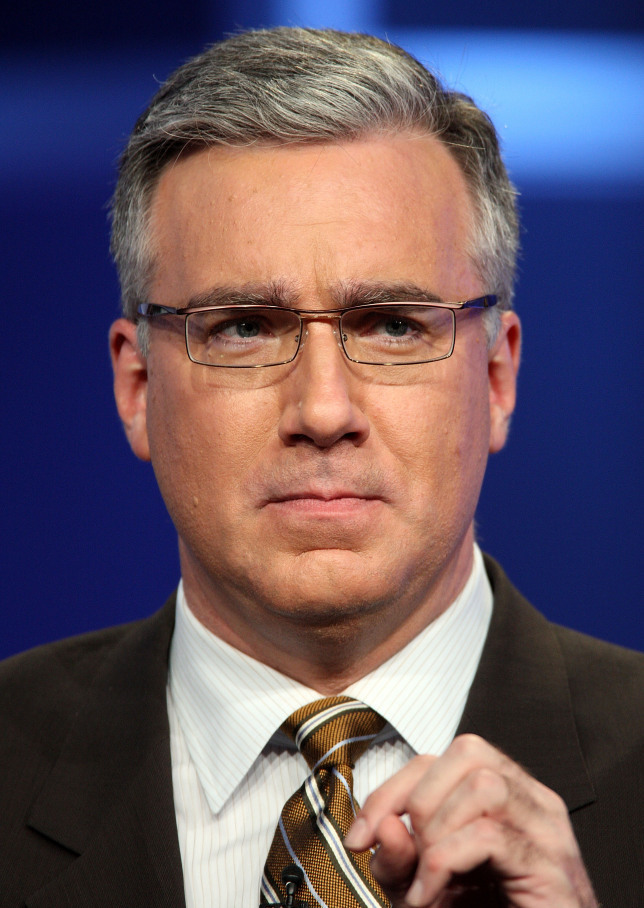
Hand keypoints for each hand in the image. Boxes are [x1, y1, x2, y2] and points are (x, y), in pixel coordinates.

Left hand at [344, 734, 596, 906]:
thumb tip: (385, 826)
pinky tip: (430, 895)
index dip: (392, 790)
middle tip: (408, 855)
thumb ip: (397, 858)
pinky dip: (444, 862)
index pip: (445, 756)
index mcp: (506, 798)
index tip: (359, 837)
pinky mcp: (551, 870)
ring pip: (484, 784)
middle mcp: (532, 803)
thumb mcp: (421, 889)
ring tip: (425, 876)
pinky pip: (488, 836)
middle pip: (468, 752)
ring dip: (438, 829)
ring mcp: (547, 833)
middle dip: (420, 799)